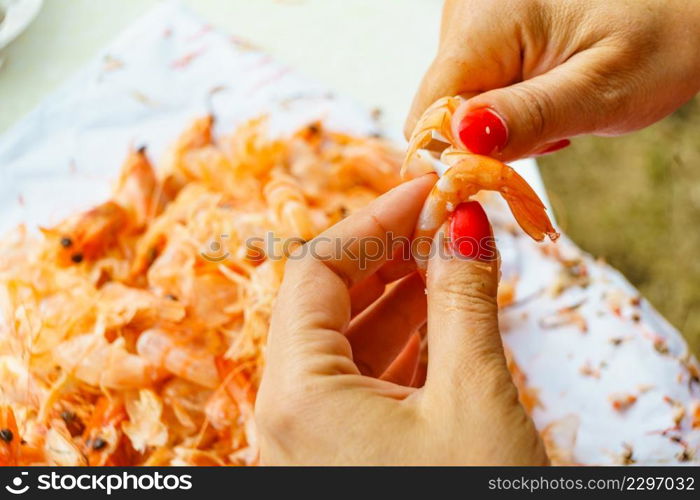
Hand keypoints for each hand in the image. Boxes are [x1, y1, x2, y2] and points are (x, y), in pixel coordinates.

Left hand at [255, 176, 547, 464]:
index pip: (316, 269)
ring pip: (345, 343)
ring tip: (454, 263)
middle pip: (325, 302)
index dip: (376, 220)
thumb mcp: (474, 398)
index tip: (428, 191)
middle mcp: (289, 416)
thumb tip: (463, 222)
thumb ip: (464, 301)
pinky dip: (401, 347)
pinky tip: (443, 322)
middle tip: (447, 223)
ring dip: (400, 299)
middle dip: (390, 255)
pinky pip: (359, 384)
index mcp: (299, 395)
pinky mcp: (340, 456)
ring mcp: (310, 439)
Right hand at [405, 0, 699, 160]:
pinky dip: (505, 107)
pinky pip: (473, 87)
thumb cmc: (661, 37)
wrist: (683, 1)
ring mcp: (472, 20)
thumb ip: (531, 117)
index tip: (498, 177)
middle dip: (484, 141)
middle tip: (552, 132)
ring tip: (556, 107)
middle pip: (439, 109)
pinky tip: (545, 94)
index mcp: (487, 20)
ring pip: (455, 103)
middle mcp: (466, 13)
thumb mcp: (603, 88)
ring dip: (498, 126)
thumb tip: (460, 142)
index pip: (430, 110)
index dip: (455, 155)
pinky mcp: (483, 31)